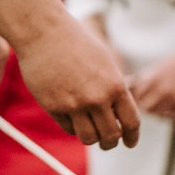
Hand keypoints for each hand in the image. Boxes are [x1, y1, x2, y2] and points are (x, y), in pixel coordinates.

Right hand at [13, 15, 140, 148]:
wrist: (43, 31)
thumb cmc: (76, 43)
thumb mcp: (105, 63)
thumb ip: (115, 90)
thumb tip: (120, 117)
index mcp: (115, 86)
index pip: (131, 123)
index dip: (132, 137)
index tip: (129, 142)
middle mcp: (97, 98)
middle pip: (111, 136)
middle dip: (110, 142)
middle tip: (107, 142)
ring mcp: (74, 104)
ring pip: (89, 139)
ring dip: (91, 139)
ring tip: (90, 132)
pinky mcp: (54, 107)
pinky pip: (68, 129)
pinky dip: (72, 126)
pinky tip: (70, 115)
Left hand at [130, 46, 174, 120]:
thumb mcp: (157, 68)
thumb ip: (143, 79)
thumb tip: (127, 87)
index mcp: (152, 79)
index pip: (135, 95)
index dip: (135, 96)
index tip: (136, 96)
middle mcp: (162, 92)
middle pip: (145, 108)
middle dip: (145, 105)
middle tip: (147, 102)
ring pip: (158, 115)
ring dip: (157, 110)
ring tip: (160, 103)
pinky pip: (173, 117)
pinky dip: (171, 113)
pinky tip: (173, 105)